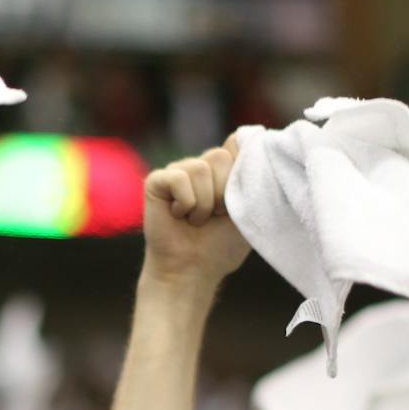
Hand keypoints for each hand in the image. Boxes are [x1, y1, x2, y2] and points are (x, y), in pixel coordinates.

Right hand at [141, 138, 249, 288]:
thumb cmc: (220, 246)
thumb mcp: (247, 208)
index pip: (237, 144)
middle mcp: (199, 166)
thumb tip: (249, 139)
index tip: (235, 203)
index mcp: (222, 170)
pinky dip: (185, 203)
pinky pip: (178, 178)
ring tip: (196, 220)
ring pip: (200, 168)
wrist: (192, 270)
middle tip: (214, 216)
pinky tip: (178, 217)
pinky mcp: (157, 182)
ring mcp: (177, 172)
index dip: (238, 172)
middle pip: (219, 155)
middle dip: (223, 193)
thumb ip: (251, 174)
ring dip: (204, 204)